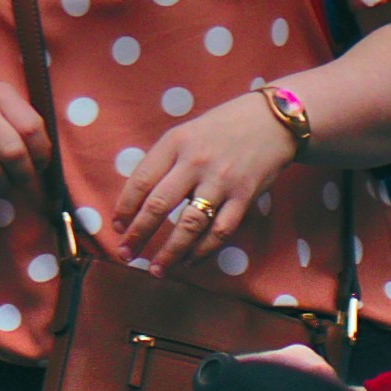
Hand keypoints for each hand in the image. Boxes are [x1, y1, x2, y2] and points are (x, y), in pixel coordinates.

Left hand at [112, 100, 301, 277]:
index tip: (117, 226)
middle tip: (125, 253)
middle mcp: (195, 162)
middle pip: (159, 205)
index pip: (141, 180)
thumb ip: (165, 161)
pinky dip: (202, 250)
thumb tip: (140, 199)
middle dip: (138, 233)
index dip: (125, 207)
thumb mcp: (186, 133)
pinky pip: (219, 231)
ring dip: (170, 251)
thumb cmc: (222, 127)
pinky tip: (189, 260)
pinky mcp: (244, 198)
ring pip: (189, 225)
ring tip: (157, 269)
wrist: (272, 121)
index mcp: (175, 142)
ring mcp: (221, 181)